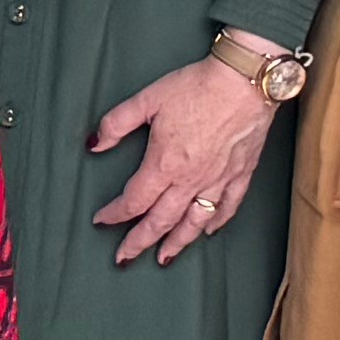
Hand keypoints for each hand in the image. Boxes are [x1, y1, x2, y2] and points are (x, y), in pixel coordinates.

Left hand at [92, 53, 278, 266]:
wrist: (245, 81)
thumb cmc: (197, 87)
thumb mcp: (147, 99)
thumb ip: (116, 124)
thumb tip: (94, 144)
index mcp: (164, 164)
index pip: (134, 200)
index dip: (115, 214)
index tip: (102, 221)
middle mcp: (191, 179)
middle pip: (161, 221)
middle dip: (140, 241)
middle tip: (125, 258)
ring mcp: (219, 180)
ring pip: (194, 222)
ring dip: (177, 243)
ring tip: (164, 258)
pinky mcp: (241, 174)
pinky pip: (228, 207)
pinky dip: (216, 223)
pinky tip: (208, 232)